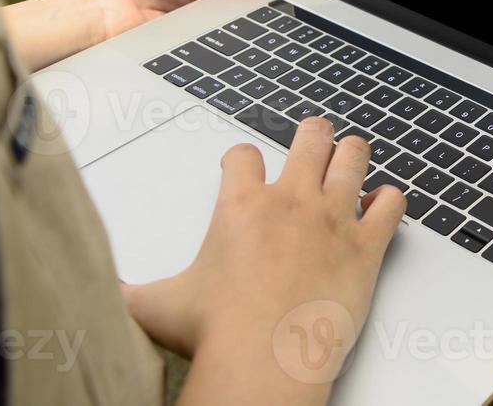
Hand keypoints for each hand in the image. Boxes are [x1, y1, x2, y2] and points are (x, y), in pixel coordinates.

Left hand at [3, 0, 269, 70]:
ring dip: (246, 37)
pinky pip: (213, 56)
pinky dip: (228, 53)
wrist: (100, 14)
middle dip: (259, 19)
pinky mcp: (186, 59)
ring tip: (269, 29)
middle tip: (283, 15)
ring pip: (230, 41)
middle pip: (239, 21)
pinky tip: (243, 46)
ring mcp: (194, 42)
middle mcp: (200, 22)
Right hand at [125, 119, 407, 405]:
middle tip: (314, 136)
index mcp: (241, 205)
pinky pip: (391, 205)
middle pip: (310, 139)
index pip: (242, 156)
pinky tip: (384, 203)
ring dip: (353, 153)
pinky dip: (390, 200)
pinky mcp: (366, 245)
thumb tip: (101, 298)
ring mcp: (333, 219)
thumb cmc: (216, 331)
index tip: (242, 164)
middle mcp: (291, 201)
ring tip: (352, 153)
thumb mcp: (156, 307)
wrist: (264, 357)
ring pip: (354, 158)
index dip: (241, 157)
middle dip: (312, 135)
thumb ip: (129, 293)